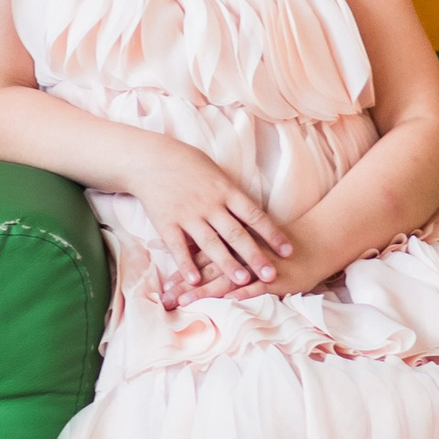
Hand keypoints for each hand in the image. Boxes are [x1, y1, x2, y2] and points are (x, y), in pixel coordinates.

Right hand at [131, 138, 291, 306]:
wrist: (150, 158)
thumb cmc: (187, 163)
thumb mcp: (216, 172)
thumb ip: (231, 194)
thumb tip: (252, 213)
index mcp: (225, 191)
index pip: (254, 215)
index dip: (272, 234)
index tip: (288, 250)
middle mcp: (209, 204)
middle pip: (236, 234)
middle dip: (255, 255)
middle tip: (271, 274)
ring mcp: (187, 214)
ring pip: (210, 243)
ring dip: (227, 263)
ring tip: (242, 281)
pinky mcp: (166, 222)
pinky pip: (177, 246)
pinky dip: (186, 264)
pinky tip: (195, 280)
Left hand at [180, 236, 338, 303]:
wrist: (316, 239)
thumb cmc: (279, 242)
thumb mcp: (251, 237)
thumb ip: (228, 245)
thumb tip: (200, 255)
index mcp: (233, 241)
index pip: (202, 256)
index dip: (183, 271)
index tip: (164, 286)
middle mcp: (241, 252)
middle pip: (208, 269)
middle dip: (186, 285)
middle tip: (165, 300)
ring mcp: (257, 265)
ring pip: (227, 278)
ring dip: (204, 292)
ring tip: (184, 302)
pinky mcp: (275, 277)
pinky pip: (256, 286)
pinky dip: (240, 293)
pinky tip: (225, 302)